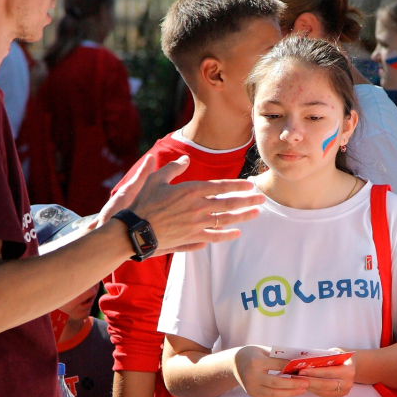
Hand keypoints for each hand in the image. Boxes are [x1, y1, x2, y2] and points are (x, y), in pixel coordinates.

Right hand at [97, 156, 264, 253]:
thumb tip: (184, 158)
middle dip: (248, 201)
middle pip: (229, 204)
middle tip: (262, 199)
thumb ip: (172, 168)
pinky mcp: (191, 238)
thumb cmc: (143, 204)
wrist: (135, 231)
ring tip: (255, 213)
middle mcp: (198, 207)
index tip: (250, 185)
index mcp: (190, 190)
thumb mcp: (155, 180)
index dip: (238, 186)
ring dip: (242, 217)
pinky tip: (236, 233)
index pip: (221, 186)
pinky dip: (226, 235)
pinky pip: (214, 237)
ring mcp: (196, 225)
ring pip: (225, 220)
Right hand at [232, 346, 308, 396]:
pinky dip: (281, 396)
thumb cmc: (253, 354)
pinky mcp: (252, 393)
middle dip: (293, 384)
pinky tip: (291, 392)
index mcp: (256, 362)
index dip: (292, 367)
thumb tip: (298, 361)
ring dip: (290, 393)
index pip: (278, 365)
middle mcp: (252, 376)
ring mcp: (251, 387)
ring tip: (302, 390)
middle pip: (276, 383)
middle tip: (306, 383)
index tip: (305, 369)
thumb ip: (279, 356)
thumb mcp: (264, 350)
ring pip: (273, 393)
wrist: (234, 364)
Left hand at [296, 348, 355, 396]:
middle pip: (324, 385)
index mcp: (348, 370)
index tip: (301, 371)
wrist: (354, 366)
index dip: (313, 373)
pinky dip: (314, 390)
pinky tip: (306, 385)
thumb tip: (306, 361)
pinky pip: (324, 395)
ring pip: (323, 392)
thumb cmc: (342, 357)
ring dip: (309, 387)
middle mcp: (347, 383)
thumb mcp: (335, 353)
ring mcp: (344, 392)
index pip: (328, 372)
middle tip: (296, 378)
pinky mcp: (339, 396)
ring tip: (298, 381)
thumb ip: (324, 358)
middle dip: (309, 381)